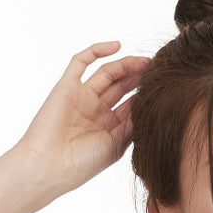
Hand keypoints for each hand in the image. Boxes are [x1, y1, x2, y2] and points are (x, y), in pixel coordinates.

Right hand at [15, 41, 151, 193]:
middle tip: (157, 69)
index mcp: (108, 127)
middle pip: (121, 86)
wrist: (49, 167)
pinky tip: (117, 46)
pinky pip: (80, 62)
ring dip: (126, 65)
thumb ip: (132, 124)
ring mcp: (81, 97)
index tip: (164, 87)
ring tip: (144, 62)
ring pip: (107, 73)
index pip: (131, 104)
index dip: (145, 94)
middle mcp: (96, 110)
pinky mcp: (67, 86)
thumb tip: (149, 104)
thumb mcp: (115, 145)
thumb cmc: (82, 164)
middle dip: (139, 77)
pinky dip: (97, 50)